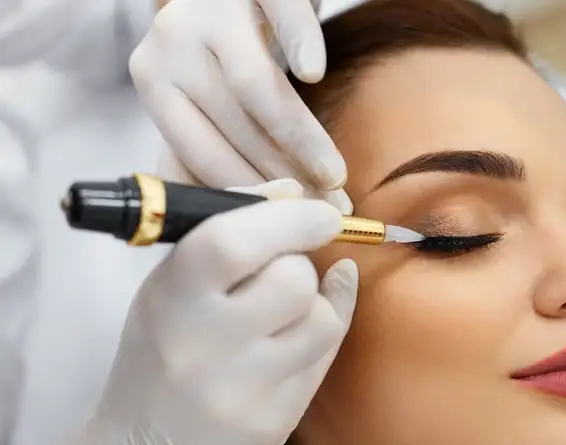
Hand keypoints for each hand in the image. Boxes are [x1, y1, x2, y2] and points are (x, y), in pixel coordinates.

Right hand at [67, 179, 357, 444]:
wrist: (149, 443)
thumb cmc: (161, 347)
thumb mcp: (172, 284)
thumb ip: (226, 231)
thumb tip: (295, 194)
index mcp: (171, 300)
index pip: (232, 242)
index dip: (289, 218)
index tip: (319, 212)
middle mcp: (204, 347)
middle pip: (293, 279)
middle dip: (298, 261)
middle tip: (279, 268)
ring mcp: (242, 389)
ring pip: (320, 318)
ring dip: (311, 301)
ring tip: (280, 309)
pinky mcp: (274, 420)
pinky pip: (326, 356)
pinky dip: (322, 329)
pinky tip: (303, 325)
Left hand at [130, 0, 352, 213]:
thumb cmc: (223, 56)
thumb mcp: (203, 101)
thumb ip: (209, 150)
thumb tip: (237, 225)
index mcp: (154, 84)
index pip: (203, 155)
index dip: (253, 197)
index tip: (291, 226)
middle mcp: (169, 46)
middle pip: (235, 129)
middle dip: (286, 180)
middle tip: (328, 211)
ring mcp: (208, 11)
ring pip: (256, 88)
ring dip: (302, 140)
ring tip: (335, 175)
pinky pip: (280, 15)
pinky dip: (300, 44)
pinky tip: (314, 73)